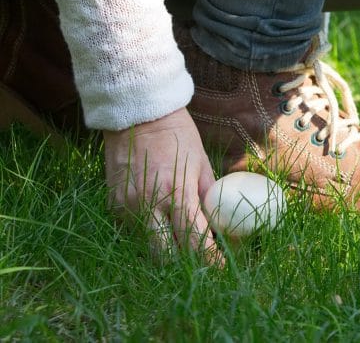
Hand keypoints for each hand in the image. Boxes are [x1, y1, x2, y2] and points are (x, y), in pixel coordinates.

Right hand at [103, 108, 221, 264]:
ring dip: (167, 248)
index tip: (222, 267)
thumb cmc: (178, 136)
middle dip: (186, 262)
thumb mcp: (202, 164)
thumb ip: (210, 197)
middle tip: (202, 258)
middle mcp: (148, 206)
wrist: (137, 115)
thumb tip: (223, 226)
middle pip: (167, 256)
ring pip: (148, 247)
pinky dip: (150, 232)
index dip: (211, 260)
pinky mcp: (113, 205)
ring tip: (182, 238)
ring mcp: (127, 207)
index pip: (195, 242)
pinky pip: (133, 231)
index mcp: (176, 194)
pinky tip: (161, 220)